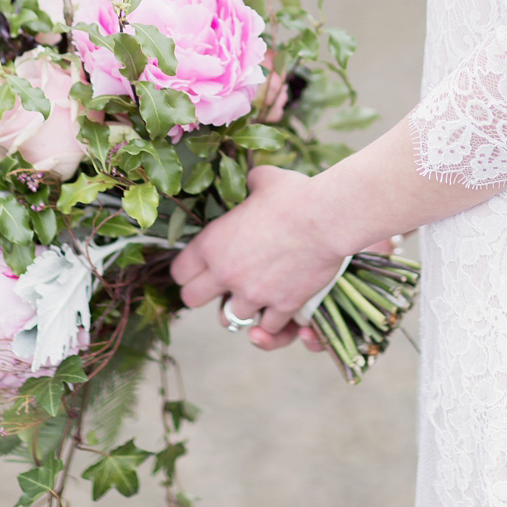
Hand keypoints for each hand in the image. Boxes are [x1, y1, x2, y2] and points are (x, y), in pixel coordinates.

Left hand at [172, 165, 344, 351]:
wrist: (327, 218)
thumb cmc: (294, 194)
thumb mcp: (263, 180)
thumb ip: (249, 184)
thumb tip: (252, 182)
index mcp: (213, 243)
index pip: (179, 272)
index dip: (187, 269)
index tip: (198, 266)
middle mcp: (226, 273)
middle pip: (192, 299)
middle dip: (204, 294)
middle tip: (219, 285)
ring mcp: (254, 293)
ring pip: (229, 319)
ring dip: (238, 308)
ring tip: (249, 296)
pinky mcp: (282, 305)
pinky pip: (269, 327)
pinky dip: (272, 320)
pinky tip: (278, 304)